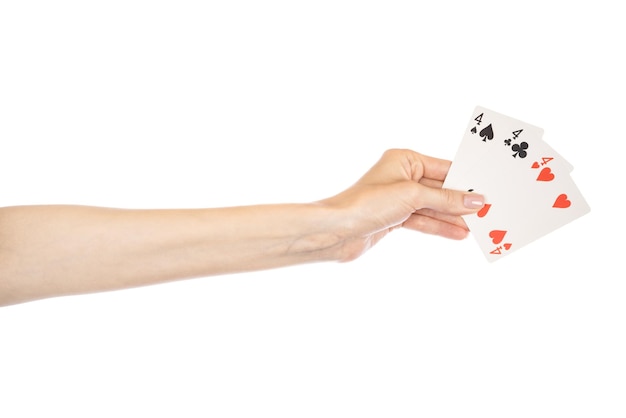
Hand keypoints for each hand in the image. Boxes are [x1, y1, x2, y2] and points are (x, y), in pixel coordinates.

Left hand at [319, 149, 483, 260]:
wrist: (337, 230)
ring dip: (453, 218)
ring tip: (478, 228)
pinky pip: (422, 220)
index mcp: (404, 159)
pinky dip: (439, 227)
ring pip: (432, 207)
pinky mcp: (393, 217)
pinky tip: (458, 234)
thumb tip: (476, 201)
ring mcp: (397, 198)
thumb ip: (446, 200)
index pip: (443, 168)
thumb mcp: (413, 197)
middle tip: (487, 212)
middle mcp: (401, 175)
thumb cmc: (366, 203)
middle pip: (440, 189)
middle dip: (461, 201)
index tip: (487, 190)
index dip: (466, 180)